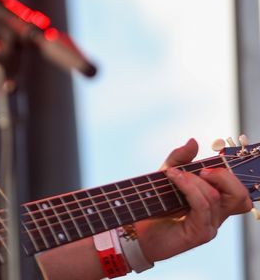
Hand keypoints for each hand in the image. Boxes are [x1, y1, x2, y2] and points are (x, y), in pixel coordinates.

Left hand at [135, 138, 252, 262]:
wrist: (135, 229)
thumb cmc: (153, 204)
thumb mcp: (166, 175)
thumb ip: (180, 159)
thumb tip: (194, 141)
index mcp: (214, 202)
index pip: (238, 190)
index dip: (229, 174)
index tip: (207, 162)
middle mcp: (216, 215)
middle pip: (240, 196)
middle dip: (223, 176)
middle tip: (200, 170)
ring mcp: (209, 225)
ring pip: (215, 197)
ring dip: (193, 179)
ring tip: (173, 173)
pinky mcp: (199, 233)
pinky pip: (201, 206)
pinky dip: (188, 187)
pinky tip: (173, 177)